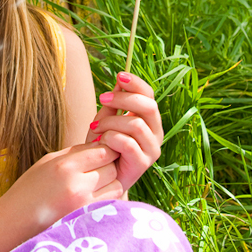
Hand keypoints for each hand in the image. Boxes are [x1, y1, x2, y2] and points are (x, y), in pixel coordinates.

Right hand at [0, 142, 122, 237]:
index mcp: (65, 166)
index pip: (103, 151)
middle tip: (98, 170)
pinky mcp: (87, 220)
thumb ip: (75, 153)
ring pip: (117, 186)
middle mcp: (77, 185)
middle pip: (112, 167)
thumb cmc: (29, 189)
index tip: (100, 153)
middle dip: (109, 166)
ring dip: (111, 183)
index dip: (106, 149)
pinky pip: (111, 203)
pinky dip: (108, 198)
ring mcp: (84, 205)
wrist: (14, 222)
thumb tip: (100, 144)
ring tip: (96, 185)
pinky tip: (94, 198)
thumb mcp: (48, 162)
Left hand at [85, 71, 162, 193]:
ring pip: (136, 124)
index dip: (136, 83)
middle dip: (123, 99)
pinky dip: (111, 139)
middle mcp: (155, 132)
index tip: (119, 75)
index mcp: (148, 118)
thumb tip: (120, 79)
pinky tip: (101, 142)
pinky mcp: (143, 163)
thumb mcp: (105, 119)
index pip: (149, 94)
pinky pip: (128, 143)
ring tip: (95, 127)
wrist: (99, 175)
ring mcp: (152, 148)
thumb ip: (113, 103)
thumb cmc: (103, 145)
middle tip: (103, 99)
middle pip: (148, 106)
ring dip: (111, 122)